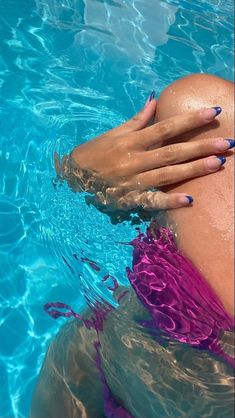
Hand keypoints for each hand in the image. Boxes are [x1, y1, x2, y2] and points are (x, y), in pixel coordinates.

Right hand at [54, 96, 228, 210]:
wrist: (73, 177)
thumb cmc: (95, 152)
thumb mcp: (114, 133)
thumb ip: (137, 120)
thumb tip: (155, 100)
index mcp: (131, 141)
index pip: (165, 128)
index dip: (189, 120)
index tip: (213, 113)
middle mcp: (134, 160)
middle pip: (172, 152)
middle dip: (201, 147)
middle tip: (227, 143)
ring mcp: (133, 181)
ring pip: (167, 175)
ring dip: (193, 170)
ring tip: (218, 163)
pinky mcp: (130, 199)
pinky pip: (152, 201)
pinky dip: (169, 201)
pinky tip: (189, 200)